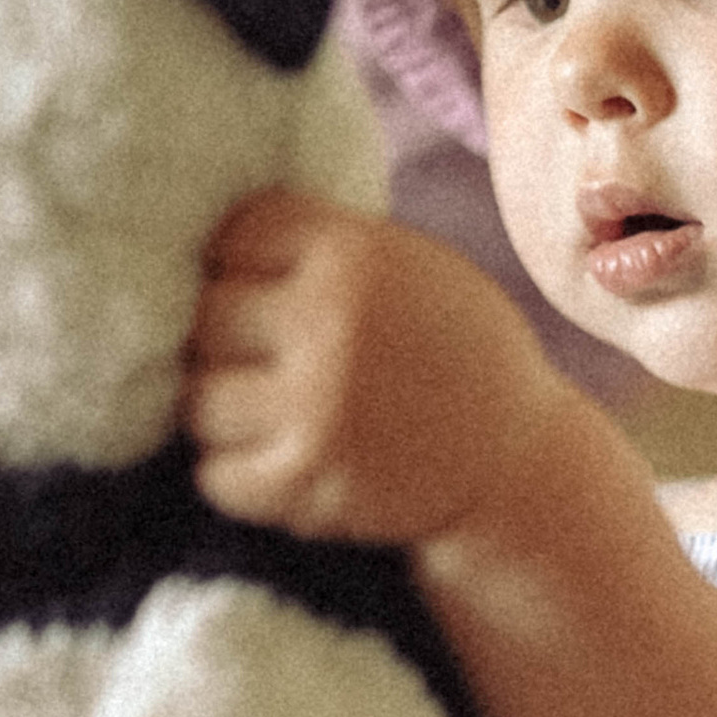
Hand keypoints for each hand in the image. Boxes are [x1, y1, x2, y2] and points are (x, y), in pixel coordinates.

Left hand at [182, 189, 557, 545]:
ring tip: (265, 414)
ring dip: (223, 410)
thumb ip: (327, 246)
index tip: (261, 292)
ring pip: (198, 399)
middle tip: (258, 361)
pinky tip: (273, 461)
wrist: (518, 465)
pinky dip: (235, 474)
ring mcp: (312, 406)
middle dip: (225, 340)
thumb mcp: (412, 267)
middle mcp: (326, 322)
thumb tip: (215, 234)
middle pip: (204, 315)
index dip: (238, 264)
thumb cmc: (459, 357)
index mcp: (353, 254)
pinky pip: (215, 474)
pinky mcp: (304, 482)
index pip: (233, 234)